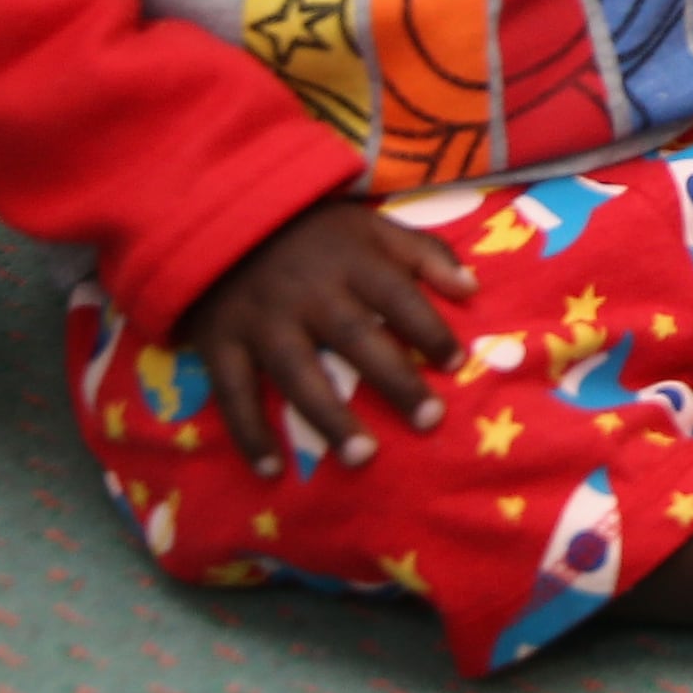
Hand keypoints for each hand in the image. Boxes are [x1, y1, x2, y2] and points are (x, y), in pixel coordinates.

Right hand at [184, 199, 472, 477]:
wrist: (222, 221)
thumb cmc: (314, 233)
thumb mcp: (371, 225)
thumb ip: (423, 253)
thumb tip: (472, 289)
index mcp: (350, 260)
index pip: (398, 296)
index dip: (428, 329)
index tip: (456, 364)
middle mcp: (308, 292)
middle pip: (356, 339)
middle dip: (395, 381)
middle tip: (430, 421)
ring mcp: (262, 321)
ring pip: (300, 375)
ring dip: (330, 419)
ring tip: (363, 457)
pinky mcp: (220, 344)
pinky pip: (235, 396)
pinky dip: (250, 435)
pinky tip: (274, 470)